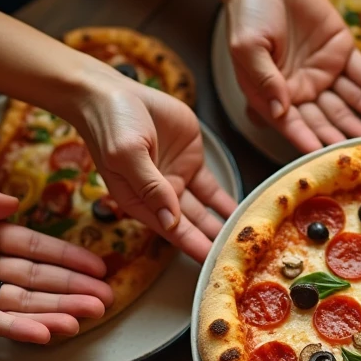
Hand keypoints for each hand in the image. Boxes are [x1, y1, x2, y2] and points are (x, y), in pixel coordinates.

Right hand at [76, 68, 236, 261]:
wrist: (113, 93)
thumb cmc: (111, 125)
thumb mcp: (128, 156)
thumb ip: (151, 187)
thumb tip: (171, 220)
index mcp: (140, 203)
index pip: (173, 232)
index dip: (195, 248)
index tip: (216, 266)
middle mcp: (160, 198)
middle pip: (193, 227)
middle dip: (215, 243)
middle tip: (244, 258)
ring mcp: (177, 180)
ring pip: (206, 212)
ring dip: (224, 226)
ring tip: (249, 241)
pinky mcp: (191, 162)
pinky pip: (213, 189)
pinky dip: (228, 202)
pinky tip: (245, 215)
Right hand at [224, 0, 360, 151]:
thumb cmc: (248, 15)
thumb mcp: (248, 47)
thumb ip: (265, 79)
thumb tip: (279, 110)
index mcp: (276, 96)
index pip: (295, 125)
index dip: (308, 140)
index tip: (323, 155)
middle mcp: (304, 90)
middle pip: (329, 119)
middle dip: (348, 134)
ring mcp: (326, 73)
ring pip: (351, 101)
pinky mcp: (343, 52)